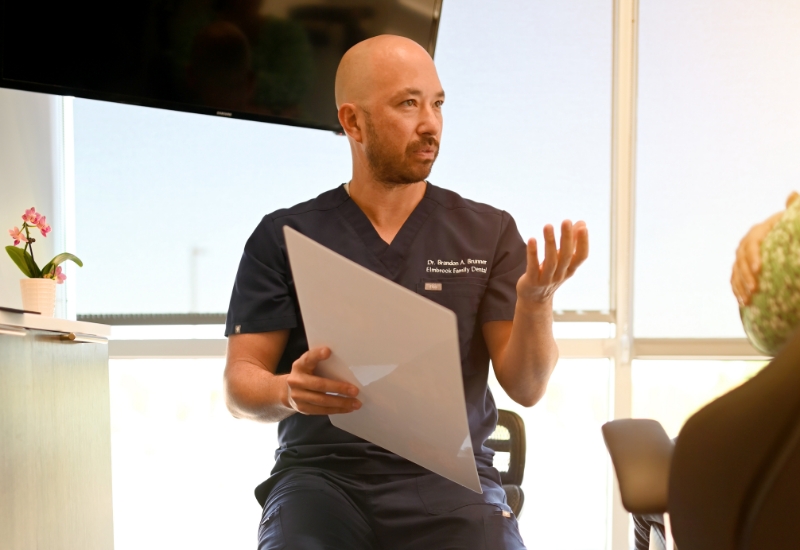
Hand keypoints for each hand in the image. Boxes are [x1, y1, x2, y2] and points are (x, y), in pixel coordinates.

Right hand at [285, 346, 360, 414]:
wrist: (287, 391)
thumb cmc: (306, 374)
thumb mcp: (308, 365)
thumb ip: (319, 362)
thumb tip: (346, 364)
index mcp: (299, 366)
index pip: (308, 359)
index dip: (317, 355)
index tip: (328, 351)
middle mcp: (296, 381)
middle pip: (319, 385)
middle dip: (339, 388)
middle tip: (355, 391)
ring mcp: (298, 396)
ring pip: (322, 401)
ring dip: (341, 403)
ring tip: (356, 403)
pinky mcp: (303, 408)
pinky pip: (322, 410)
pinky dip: (336, 410)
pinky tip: (348, 408)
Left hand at [516, 220, 588, 305]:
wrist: (534, 299)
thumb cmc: (550, 274)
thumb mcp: (562, 259)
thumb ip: (572, 241)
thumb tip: (582, 223)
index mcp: (570, 269)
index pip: (581, 256)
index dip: (583, 243)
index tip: (583, 227)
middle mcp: (561, 275)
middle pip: (566, 256)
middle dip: (567, 238)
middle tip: (566, 221)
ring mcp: (546, 279)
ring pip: (550, 261)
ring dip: (550, 242)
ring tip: (548, 225)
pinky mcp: (532, 281)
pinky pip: (532, 266)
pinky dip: (532, 253)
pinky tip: (532, 239)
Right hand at [731, 192, 798, 306]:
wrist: (789, 241)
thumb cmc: (794, 229)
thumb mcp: (795, 220)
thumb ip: (795, 208)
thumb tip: (792, 194)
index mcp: (761, 229)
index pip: (753, 241)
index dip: (753, 255)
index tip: (758, 269)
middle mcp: (749, 241)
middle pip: (741, 258)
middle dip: (746, 275)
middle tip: (755, 289)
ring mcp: (743, 255)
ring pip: (736, 270)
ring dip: (740, 285)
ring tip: (748, 299)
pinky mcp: (743, 267)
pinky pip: (735, 278)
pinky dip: (738, 290)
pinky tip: (743, 302)